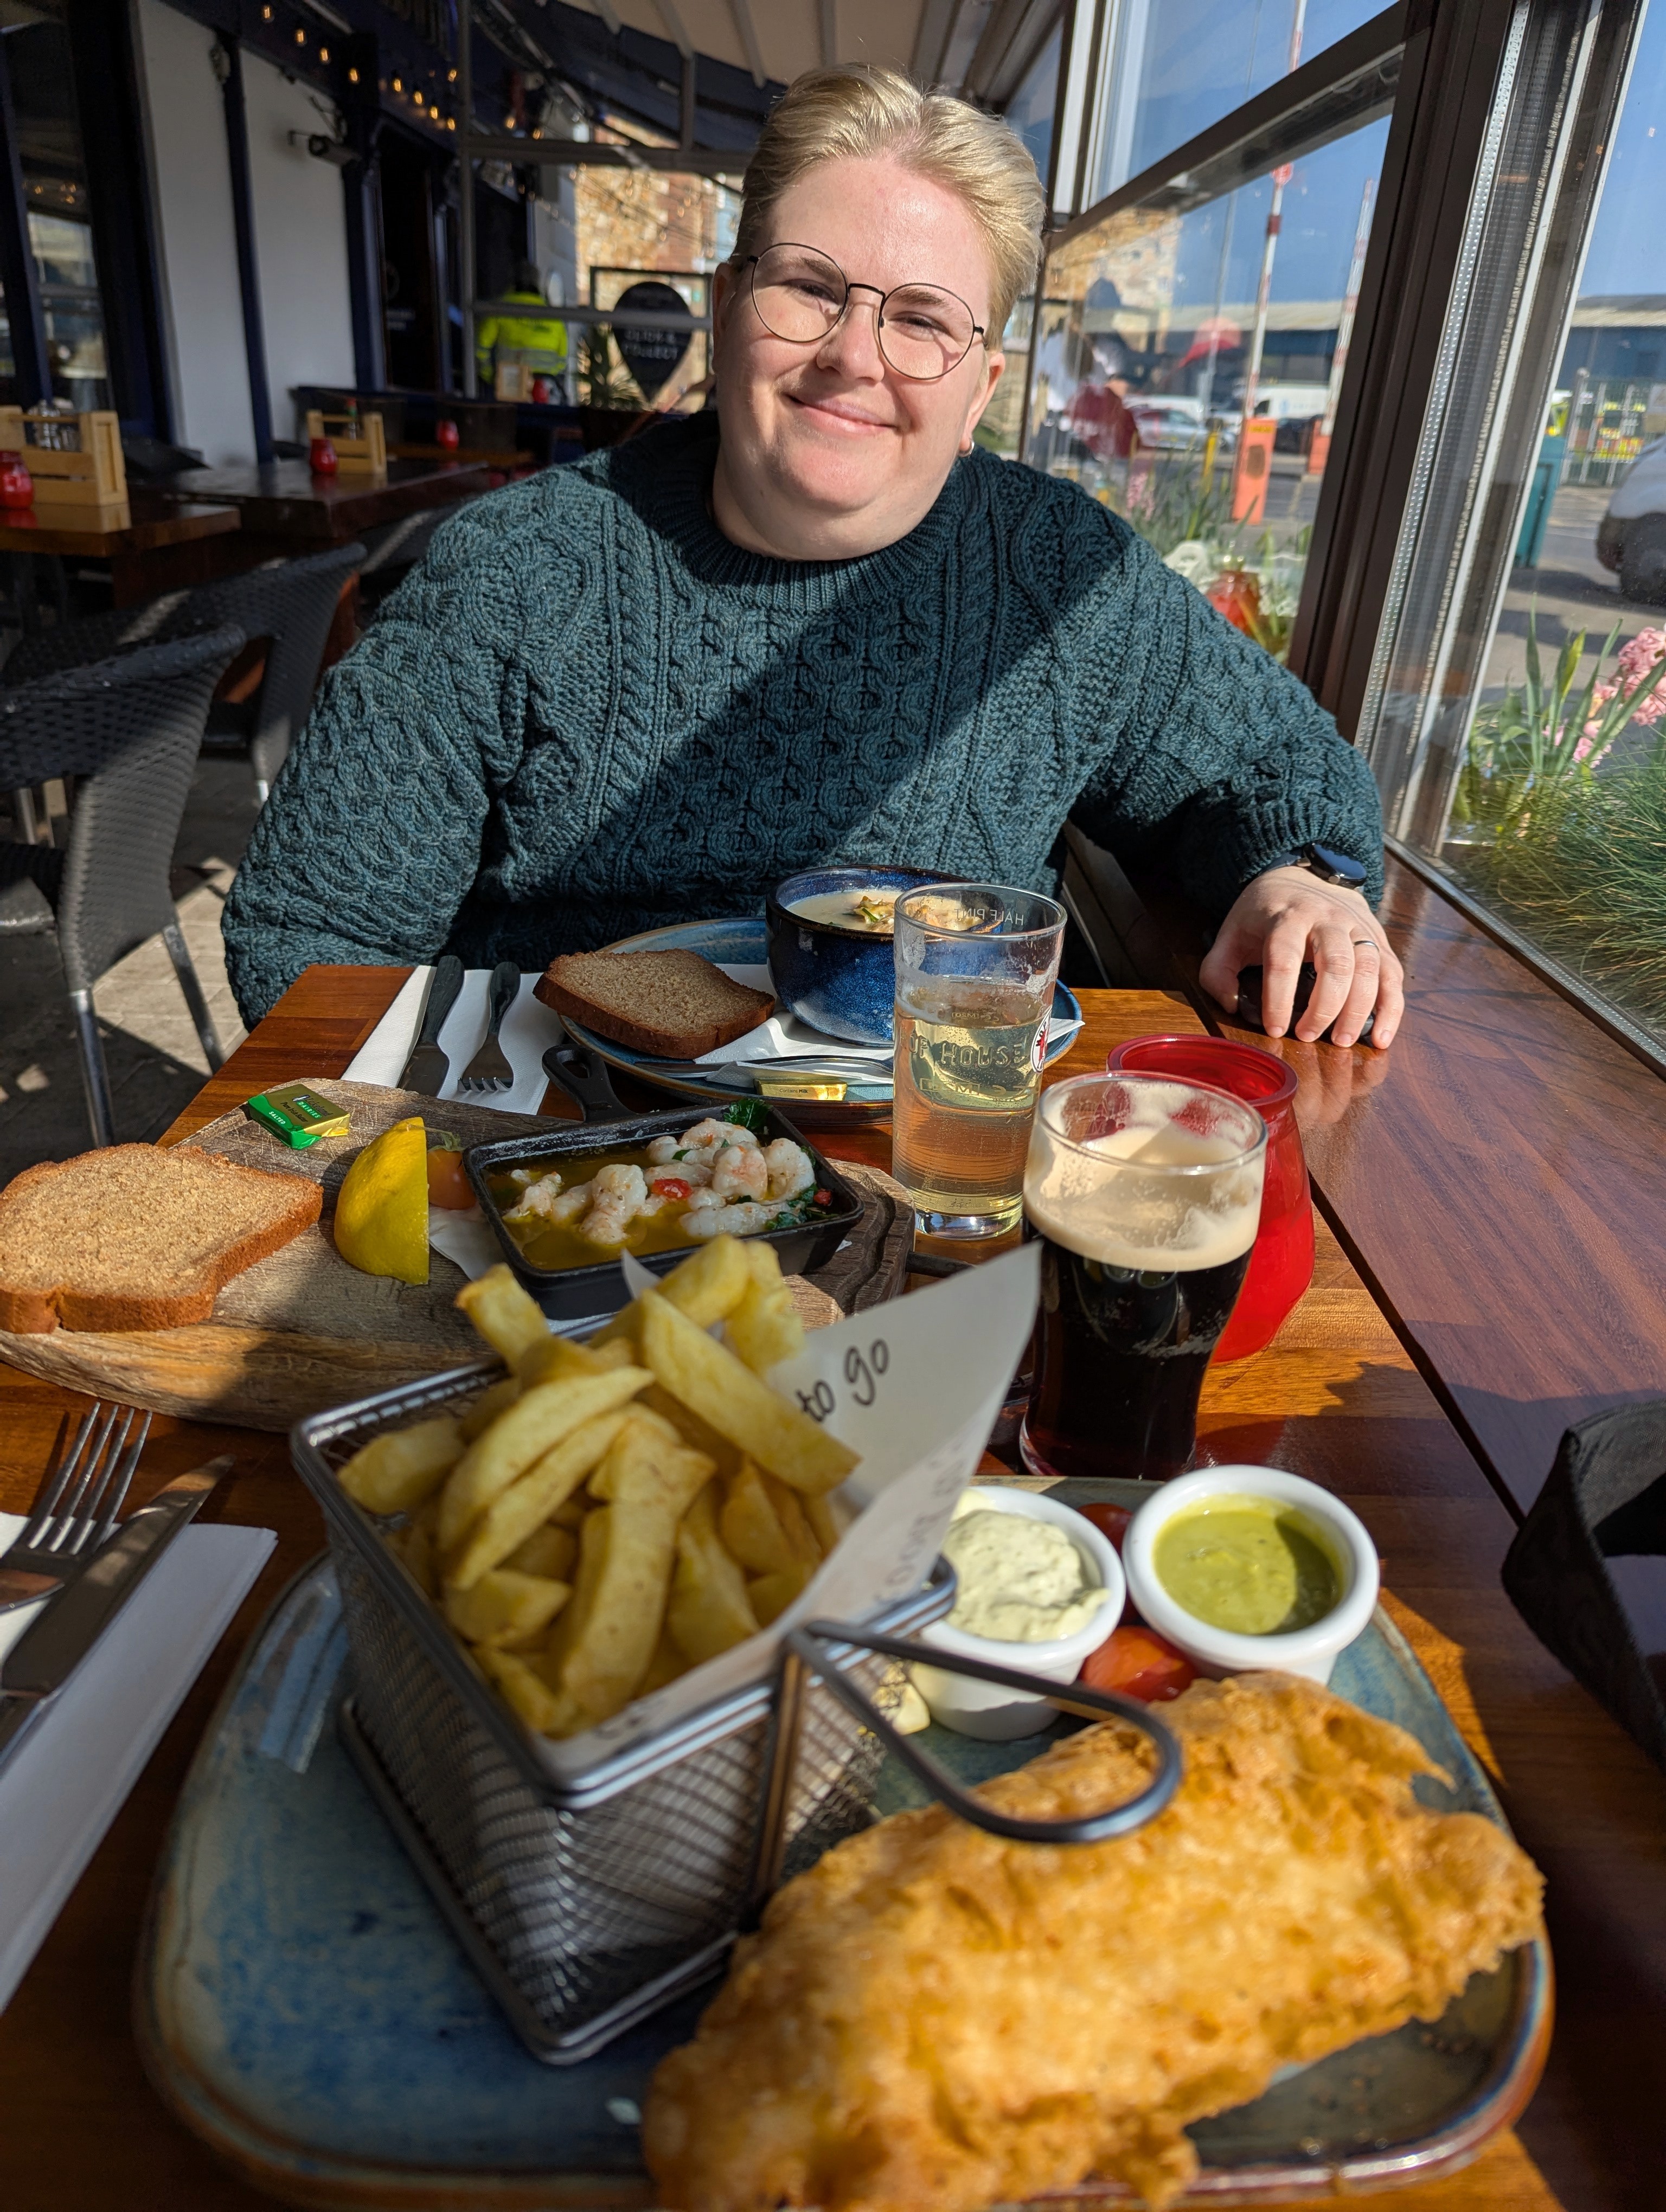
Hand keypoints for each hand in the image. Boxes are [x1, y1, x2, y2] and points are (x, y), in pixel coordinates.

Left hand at [1198, 867, 1403, 1048]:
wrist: (1301, 876)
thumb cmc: (1264, 914)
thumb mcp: (1230, 934)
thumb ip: (1217, 970)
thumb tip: (1231, 1005)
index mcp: (1287, 916)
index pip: (1285, 958)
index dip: (1279, 997)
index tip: (1275, 1029)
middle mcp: (1328, 918)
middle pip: (1337, 962)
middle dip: (1324, 1006)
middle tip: (1307, 1036)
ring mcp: (1359, 927)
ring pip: (1369, 968)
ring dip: (1359, 1010)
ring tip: (1341, 1041)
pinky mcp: (1379, 939)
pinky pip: (1393, 975)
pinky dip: (1391, 1009)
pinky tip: (1380, 1038)